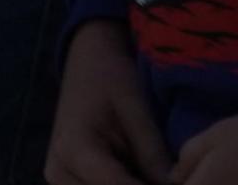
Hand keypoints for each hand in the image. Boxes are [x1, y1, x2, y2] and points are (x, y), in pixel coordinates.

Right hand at [46, 20, 170, 184]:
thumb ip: (152, 153)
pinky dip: (122, 184)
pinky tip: (143, 175)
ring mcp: (58, 181)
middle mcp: (57, 173)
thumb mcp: (136, 108)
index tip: (180, 183)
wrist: (85, 65)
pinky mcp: (65, 182)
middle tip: (173, 178)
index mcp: (74, 149)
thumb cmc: (110, 78)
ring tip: (156, 173)